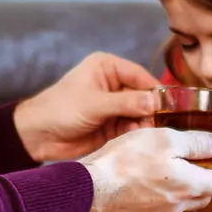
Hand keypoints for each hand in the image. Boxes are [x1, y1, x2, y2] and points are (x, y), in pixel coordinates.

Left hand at [13, 53, 159, 162]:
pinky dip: (138, 136)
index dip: (156, 91)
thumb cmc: (61, 109)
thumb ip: (126, 103)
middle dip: (153, 111)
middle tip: (166, 126)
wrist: (37, 136)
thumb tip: (156, 102)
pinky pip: (131, 129)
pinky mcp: (112, 127)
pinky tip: (143, 143)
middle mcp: (114, 85)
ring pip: (140, 115)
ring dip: (146, 126)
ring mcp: (114, 107)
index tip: (173, 106)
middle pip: (144, 97)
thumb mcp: (94, 103)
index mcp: (108, 67)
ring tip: (153, 137)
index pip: (141, 76)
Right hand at [79, 127, 211, 211]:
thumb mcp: (165, 140)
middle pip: (207, 194)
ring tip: (191, 170)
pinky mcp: (146, 210)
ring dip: (195, 187)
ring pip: (189, 200)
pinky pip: (171, 202)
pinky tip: (165, 178)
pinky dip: (176, 191)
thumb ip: (196, 143)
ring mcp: (162, 209)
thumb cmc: (128, 160)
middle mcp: (180, 203)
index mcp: (191, 185)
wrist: (94, 188)